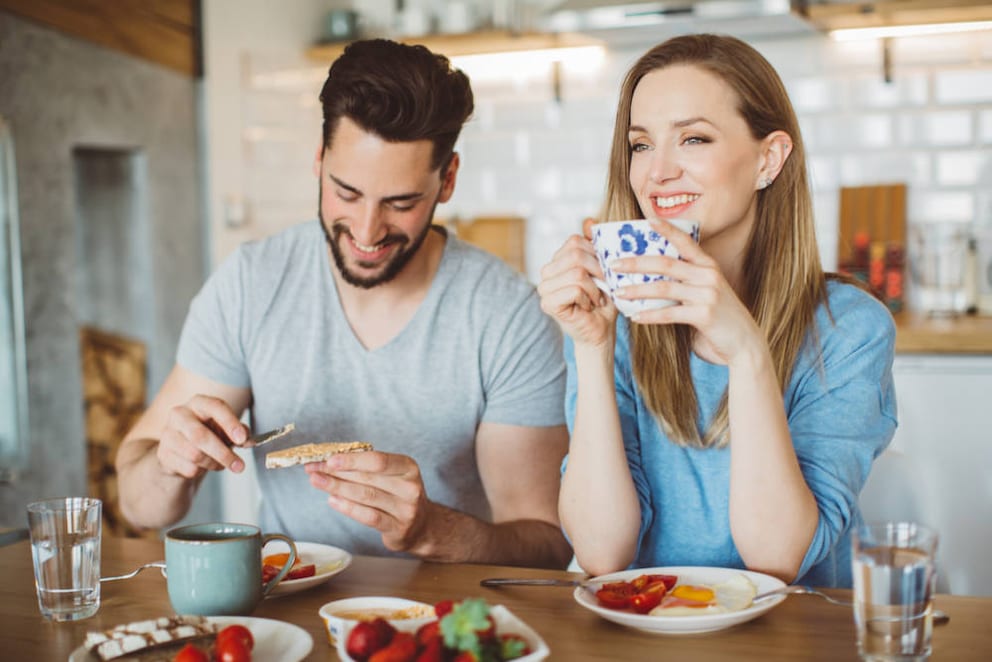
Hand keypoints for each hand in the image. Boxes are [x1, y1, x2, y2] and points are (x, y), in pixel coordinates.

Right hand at [155, 395, 247, 478]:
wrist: (181, 448)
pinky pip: (188, 468)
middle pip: (200, 436)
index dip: (230, 423)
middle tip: (240, 466)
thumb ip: (240, 432)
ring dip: (213, 464)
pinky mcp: (163, 453)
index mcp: (199, 403)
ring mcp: (168, 433)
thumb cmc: (209, 433)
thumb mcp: (226, 429)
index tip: (242, 439)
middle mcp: (180, 414)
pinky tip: (202, 466)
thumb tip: (248, 441)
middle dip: (223, 453)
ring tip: (220, 464)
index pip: (215, 407)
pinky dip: (201, 471)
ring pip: (194, 455)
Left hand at [305, 451, 434, 553]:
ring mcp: (405, 509)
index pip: (378, 460)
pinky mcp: (397, 528)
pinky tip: (332, 500)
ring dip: (337, 487)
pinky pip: (368, 516)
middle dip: (336, 473)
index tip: (329, 459)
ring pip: (365, 496)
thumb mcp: (392, 476)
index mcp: (408, 467)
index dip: (352, 460)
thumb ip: (367, 468)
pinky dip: (348, 507)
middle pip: (367, 478)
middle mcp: (410, 487)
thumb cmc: (399, 495)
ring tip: (317, 481)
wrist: (421, 526)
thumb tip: (330, 460)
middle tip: (313, 468)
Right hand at [538, 233, 617, 348]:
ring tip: (595, 299)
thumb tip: (590, 221)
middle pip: (575, 255)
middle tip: (604, 287)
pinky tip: (587, 307)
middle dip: (598, 271)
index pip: (574, 241)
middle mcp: (546, 271)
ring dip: (594, 288)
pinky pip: (575, 289)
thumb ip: (596, 246)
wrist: (600, 330)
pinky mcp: (547, 303)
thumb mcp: (604, 269)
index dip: (595, 254)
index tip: (605, 272)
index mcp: (558, 260)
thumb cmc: (604, 301)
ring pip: (577, 273)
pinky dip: (588, 299)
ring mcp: (544, 287)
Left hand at [612, 218, 763, 366]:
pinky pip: (670, 314)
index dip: (667, 229)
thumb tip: (652, 276)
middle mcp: (708, 275)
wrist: (744, 343)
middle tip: (614, 264)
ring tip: (618, 293)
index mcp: (708, 265)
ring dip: (637, 290)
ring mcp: (708, 294)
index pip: (685, 241)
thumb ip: (686, 282)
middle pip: (666, 263)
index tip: (648, 220)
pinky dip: (650, 315)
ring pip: (664, 288)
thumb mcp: (706, 292)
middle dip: (636, 263)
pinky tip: (636, 317)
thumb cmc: (719, 317)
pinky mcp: (705, 315)